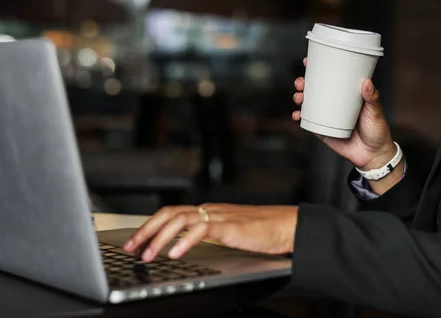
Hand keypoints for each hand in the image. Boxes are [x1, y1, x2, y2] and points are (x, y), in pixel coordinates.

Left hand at [122, 204, 298, 261]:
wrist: (285, 225)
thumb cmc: (261, 231)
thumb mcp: (227, 234)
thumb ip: (208, 236)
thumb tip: (185, 246)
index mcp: (207, 211)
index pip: (171, 214)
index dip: (149, 227)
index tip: (134, 242)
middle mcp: (209, 210)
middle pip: (169, 213)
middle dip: (146, 230)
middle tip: (129, 247)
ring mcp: (218, 216)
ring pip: (180, 220)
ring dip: (160, 238)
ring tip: (148, 255)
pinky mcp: (229, 226)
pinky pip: (201, 229)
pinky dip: (184, 241)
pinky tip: (175, 253)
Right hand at [292, 57, 395, 169]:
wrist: (373, 155)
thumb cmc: (377, 130)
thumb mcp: (376, 111)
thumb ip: (372, 98)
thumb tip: (367, 82)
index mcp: (346, 95)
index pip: (330, 78)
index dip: (317, 69)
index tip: (308, 62)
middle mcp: (334, 104)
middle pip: (314, 89)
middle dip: (303, 83)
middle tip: (301, 82)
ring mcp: (327, 116)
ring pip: (308, 104)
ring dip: (299, 98)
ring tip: (299, 97)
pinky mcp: (323, 130)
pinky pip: (307, 122)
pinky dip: (299, 117)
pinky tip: (297, 115)